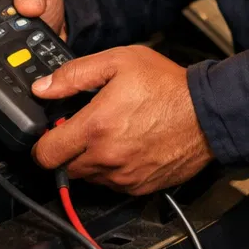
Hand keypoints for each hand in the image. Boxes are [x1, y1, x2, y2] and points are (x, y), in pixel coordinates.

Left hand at [31, 45, 212, 194]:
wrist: (207, 112)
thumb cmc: (166, 85)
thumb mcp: (118, 61)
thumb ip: (75, 74)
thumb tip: (44, 88)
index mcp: (95, 127)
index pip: (45, 154)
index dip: (42, 141)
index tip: (50, 131)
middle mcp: (106, 158)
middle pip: (64, 168)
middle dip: (67, 149)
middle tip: (84, 127)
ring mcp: (123, 176)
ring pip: (88, 176)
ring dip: (90, 159)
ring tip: (111, 131)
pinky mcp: (140, 187)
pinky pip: (113, 183)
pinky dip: (113, 168)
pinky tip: (127, 144)